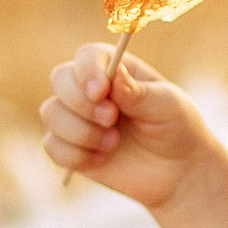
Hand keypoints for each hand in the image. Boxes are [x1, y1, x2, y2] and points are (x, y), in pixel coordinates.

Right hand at [39, 44, 215, 207]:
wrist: (177, 172)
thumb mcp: (167, 106)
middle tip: (111, 119)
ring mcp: (78, 117)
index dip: (88, 70)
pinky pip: (51, 145)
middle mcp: (90, 89)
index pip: (88, 56)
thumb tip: (115, 74)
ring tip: (113, 143)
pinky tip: (101, 160)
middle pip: (60, 78)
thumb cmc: (176, 128)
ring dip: (80, 131)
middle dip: (81, 102)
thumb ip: (139, 92)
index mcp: (116, 68)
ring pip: (50, 112)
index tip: (101, 91)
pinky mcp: (71, 147)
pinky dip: (74, 155)